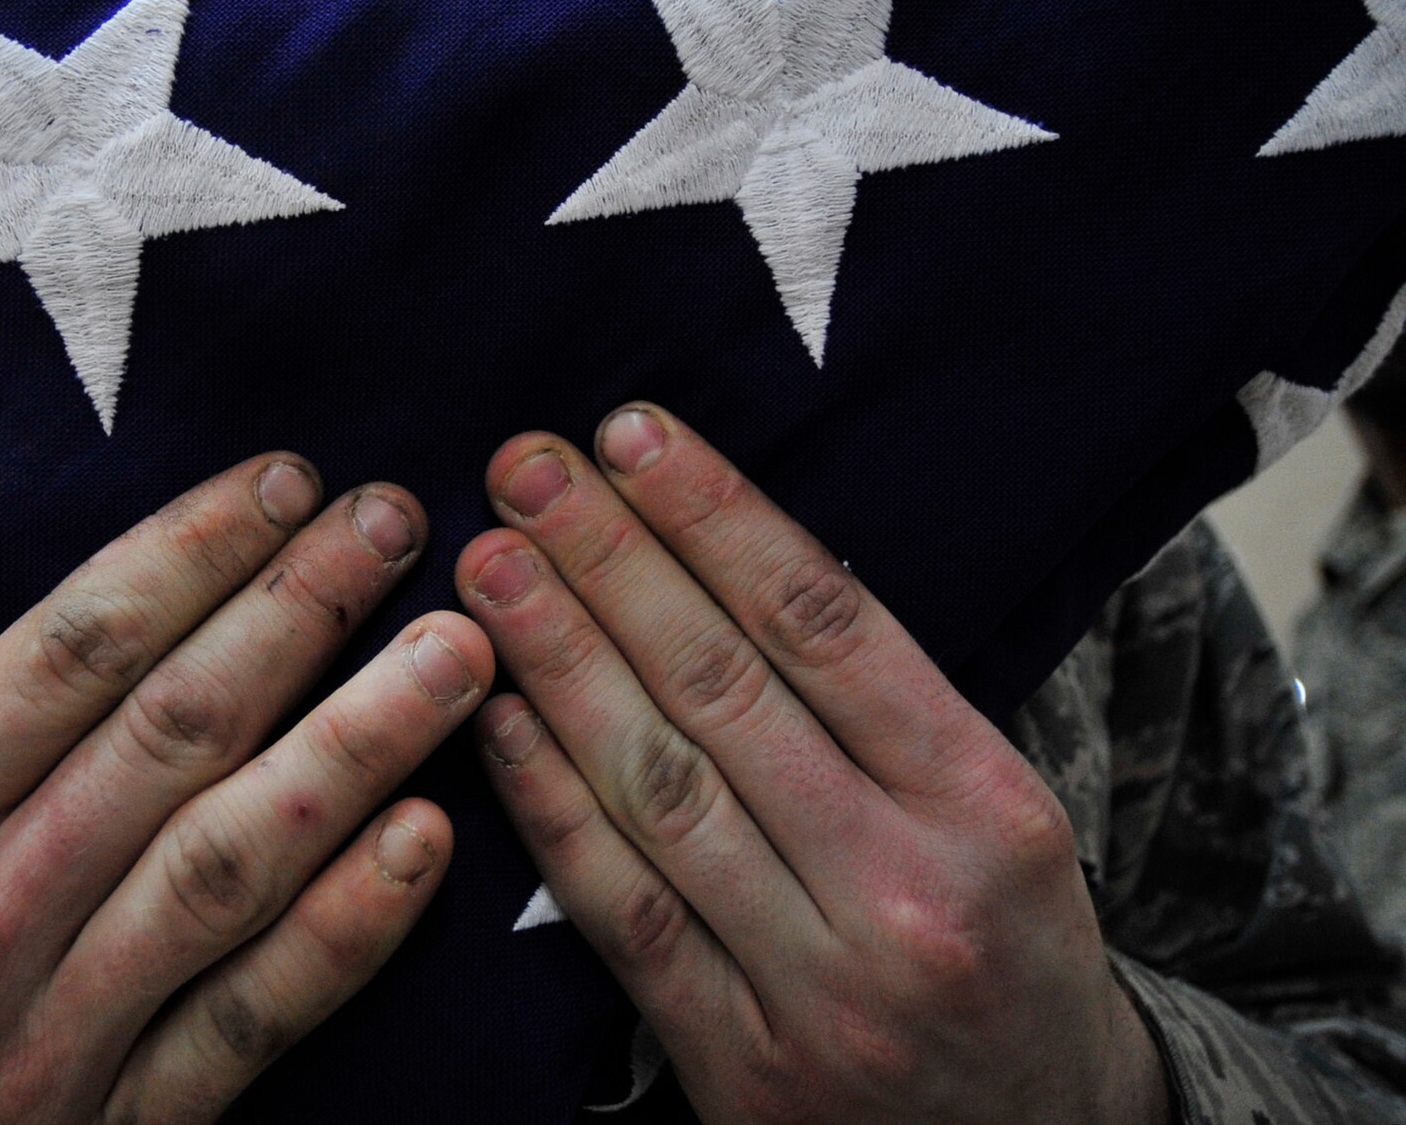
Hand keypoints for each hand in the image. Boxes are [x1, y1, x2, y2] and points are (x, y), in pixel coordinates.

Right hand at [0, 455, 491, 1124]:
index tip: (287, 480)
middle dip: (298, 611)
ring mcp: (53, 1028)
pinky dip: (346, 926)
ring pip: (229, 858)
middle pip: (170, 730)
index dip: (194, 551)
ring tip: (453, 655)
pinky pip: (253, 1014)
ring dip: (357, 743)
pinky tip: (425, 840)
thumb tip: (160, 604)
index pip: (71, 648)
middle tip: (395, 521)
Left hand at [454, 405, 1170, 1124]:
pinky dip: (549, 805)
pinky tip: (495, 714)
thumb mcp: (1003, 818)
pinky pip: (621, 912)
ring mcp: (817, 989)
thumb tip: (729, 553)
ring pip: (659, 789)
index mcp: (990, 809)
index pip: (828, 626)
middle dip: (610, 563)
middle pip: (725, 691)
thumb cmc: (1006, 952)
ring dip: (558, 662)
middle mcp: (906, 894)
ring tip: (488, 564)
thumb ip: (887, 708)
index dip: (716, 517)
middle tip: (519, 467)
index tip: (629, 433)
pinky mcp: (737, 1066)